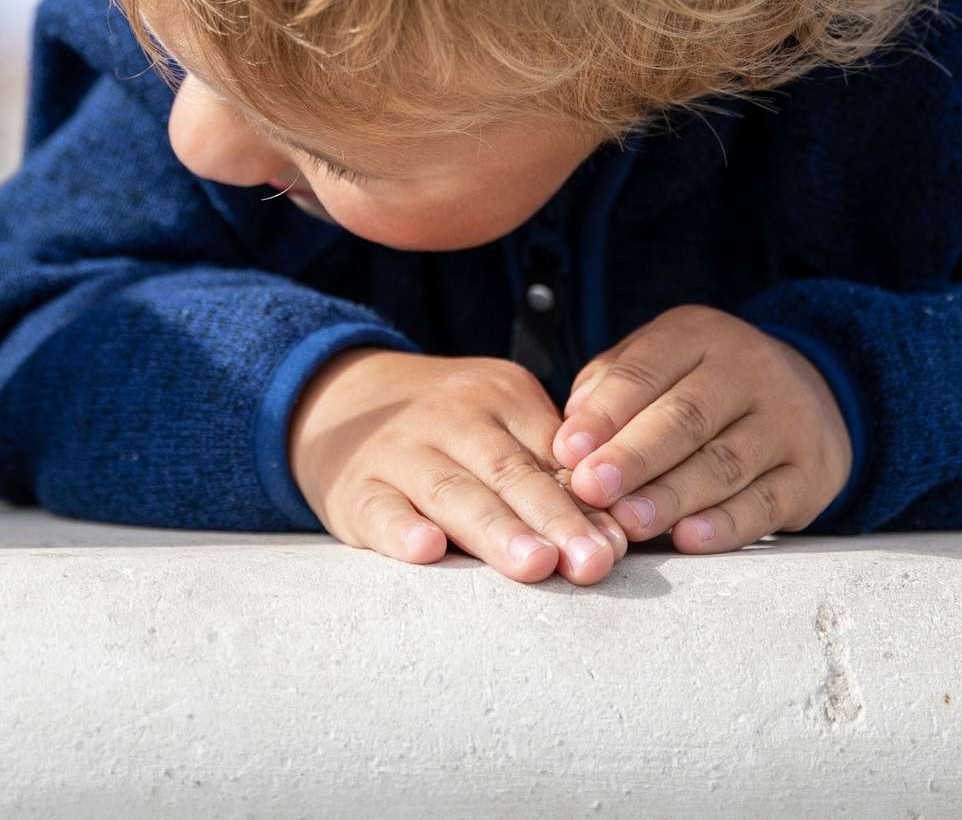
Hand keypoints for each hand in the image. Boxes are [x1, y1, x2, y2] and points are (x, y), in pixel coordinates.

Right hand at [288, 349, 629, 583]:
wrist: (342, 399)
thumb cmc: (446, 430)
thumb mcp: (498, 425)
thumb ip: (548, 473)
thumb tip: (613, 535)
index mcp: (500, 397)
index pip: (551, 453)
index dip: (586, 501)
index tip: (619, 543)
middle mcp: (451, 418)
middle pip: (508, 472)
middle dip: (553, 519)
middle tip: (591, 561)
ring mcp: (400, 452)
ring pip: (452, 492)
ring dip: (495, 530)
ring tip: (534, 565)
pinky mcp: (355, 488)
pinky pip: (379, 508)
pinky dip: (401, 529)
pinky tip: (425, 549)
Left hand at [554, 305, 850, 552]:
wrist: (814, 392)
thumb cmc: (705, 383)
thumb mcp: (660, 361)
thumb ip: (610, 388)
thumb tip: (568, 432)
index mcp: (697, 337)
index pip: (645, 371)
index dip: (604, 413)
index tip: (567, 448)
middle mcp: (747, 372)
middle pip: (686, 417)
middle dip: (633, 457)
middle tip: (591, 488)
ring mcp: (786, 422)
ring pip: (725, 463)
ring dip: (672, 497)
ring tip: (629, 521)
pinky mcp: (810, 473)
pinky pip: (767, 501)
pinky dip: (727, 525)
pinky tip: (690, 538)